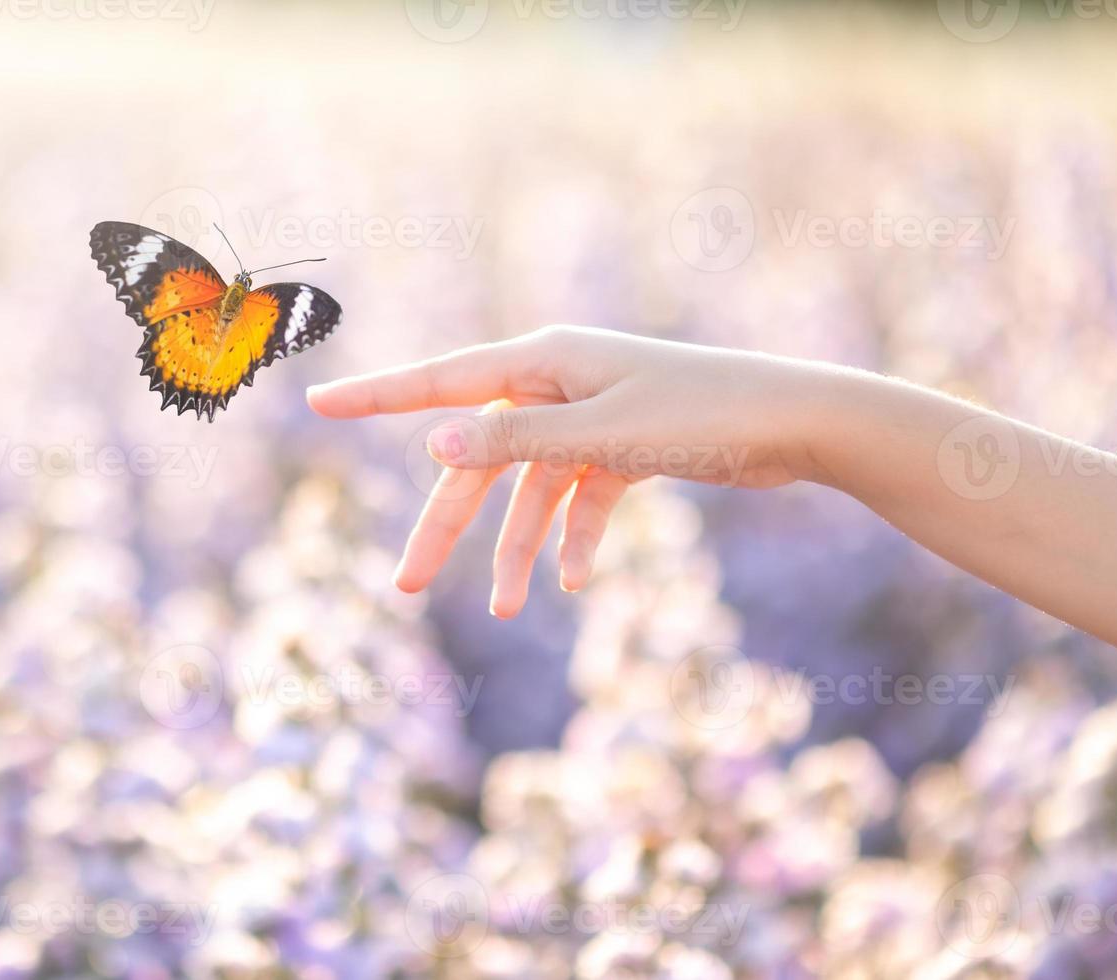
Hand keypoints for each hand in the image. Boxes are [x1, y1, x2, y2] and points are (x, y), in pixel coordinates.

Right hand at [306, 326, 841, 616]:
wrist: (797, 424)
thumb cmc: (702, 417)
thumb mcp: (602, 437)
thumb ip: (517, 443)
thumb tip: (435, 443)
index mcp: (543, 361)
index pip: (441, 383)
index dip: (377, 397)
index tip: (319, 404)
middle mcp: (558, 382)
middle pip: (480, 457)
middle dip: (448, 524)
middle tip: (404, 584)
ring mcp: (591, 415)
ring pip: (529, 488)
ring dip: (516, 547)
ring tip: (503, 607)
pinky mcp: (625, 447)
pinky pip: (578, 497)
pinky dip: (575, 538)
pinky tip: (578, 584)